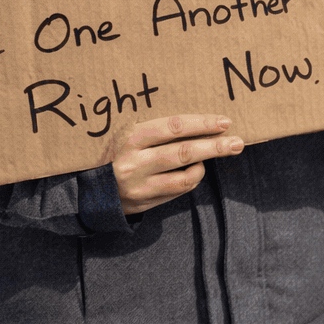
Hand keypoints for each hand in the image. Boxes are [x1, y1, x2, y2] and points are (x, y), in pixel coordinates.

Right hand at [114, 114, 242, 214]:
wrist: (86, 189)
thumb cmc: (114, 153)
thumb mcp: (128, 134)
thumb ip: (156, 129)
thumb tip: (199, 121)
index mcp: (131, 138)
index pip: (173, 127)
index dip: (202, 124)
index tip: (224, 122)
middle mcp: (135, 163)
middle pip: (184, 152)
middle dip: (215, 146)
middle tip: (237, 142)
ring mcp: (140, 186)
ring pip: (185, 176)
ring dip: (206, 164)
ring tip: (220, 153)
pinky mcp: (145, 202)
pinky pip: (178, 190)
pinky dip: (192, 179)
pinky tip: (196, 169)